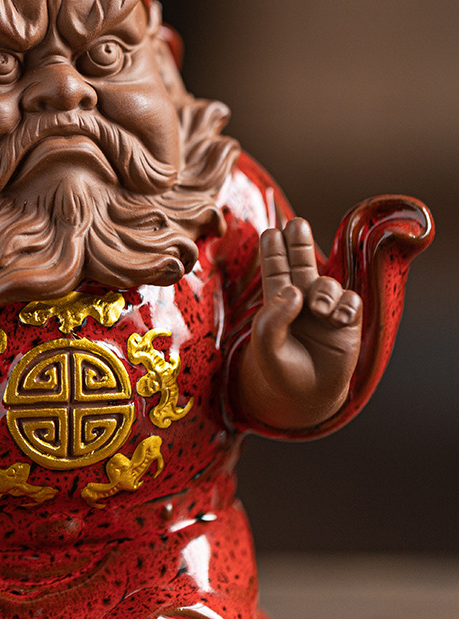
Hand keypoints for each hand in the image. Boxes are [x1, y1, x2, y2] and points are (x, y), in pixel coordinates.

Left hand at [238, 217, 361, 429]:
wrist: (307, 395)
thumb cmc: (280, 370)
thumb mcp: (267, 346)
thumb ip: (274, 318)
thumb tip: (294, 290)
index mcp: (277, 302)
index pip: (275, 270)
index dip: (274, 252)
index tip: (271, 232)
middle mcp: (301, 300)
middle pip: (301, 263)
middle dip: (299, 243)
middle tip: (296, 223)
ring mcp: (325, 309)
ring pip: (327, 283)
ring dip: (324, 291)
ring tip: (319, 310)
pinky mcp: (347, 321)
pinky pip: (350, 302)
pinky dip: (345, 306)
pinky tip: (338, 319)